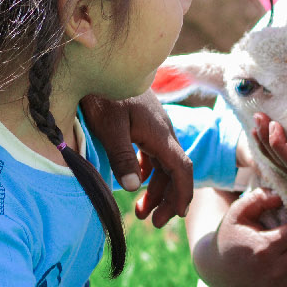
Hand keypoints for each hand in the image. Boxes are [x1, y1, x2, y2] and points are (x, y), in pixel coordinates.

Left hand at [80, 90, 193, 226]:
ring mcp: (155, 128)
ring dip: (158, 189)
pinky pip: (154, 155)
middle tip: (155, 223)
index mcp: (160, 134)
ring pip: (164, 164)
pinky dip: (149, 174)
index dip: (183, 193)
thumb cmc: (105, 93)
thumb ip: (121, 156)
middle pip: (176, 170)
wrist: (103, 63)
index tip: (178, 215)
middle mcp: (163, 132)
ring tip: (141, 212)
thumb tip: (133, 187)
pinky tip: (136, 183)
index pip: (182, 168)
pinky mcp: (144, 125)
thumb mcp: (109, 127)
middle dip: (169, 198)